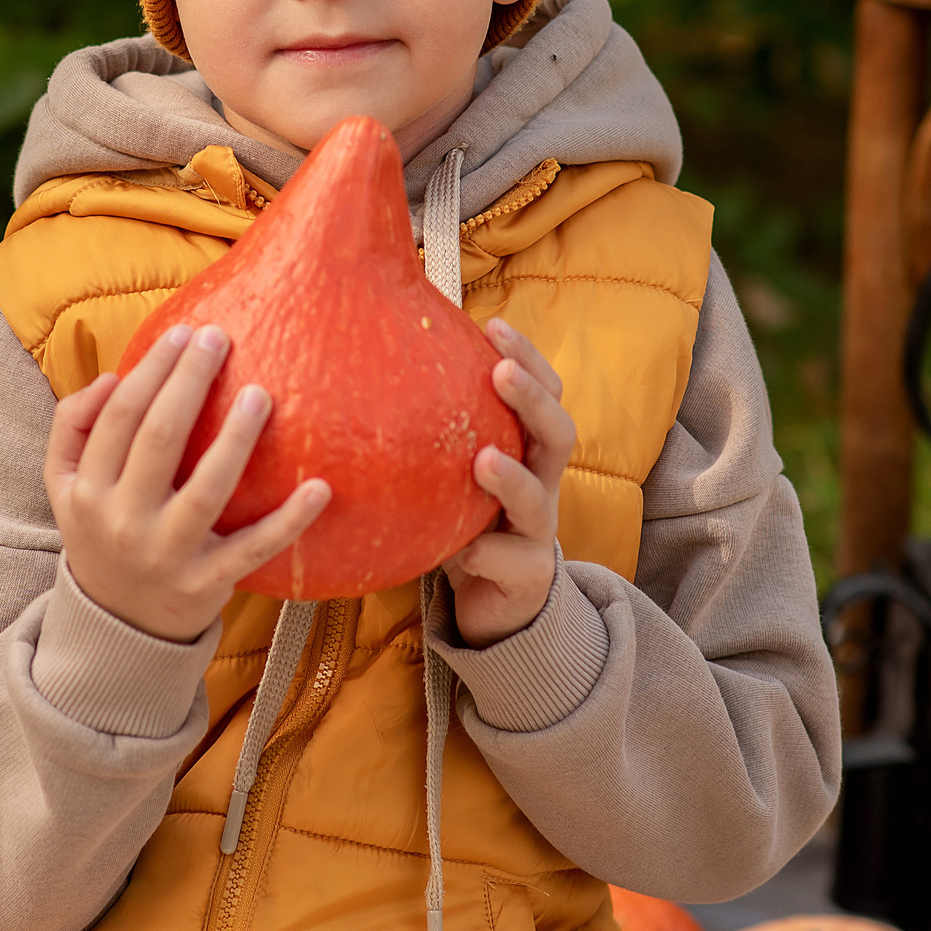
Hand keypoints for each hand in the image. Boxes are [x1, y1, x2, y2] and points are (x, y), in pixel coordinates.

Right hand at [44, 323, 331, 642]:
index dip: (151, 371)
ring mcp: (167, 555)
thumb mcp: (64, 484)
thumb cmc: (100, 530)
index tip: (183, 334)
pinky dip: (289, 521)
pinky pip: (254, 549)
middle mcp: (123, 522)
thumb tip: (111, 377)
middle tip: (219, 339)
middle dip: (189, 382)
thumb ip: (72, 425)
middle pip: (158, 440)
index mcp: (88, 491)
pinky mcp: (208, 583)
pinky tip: (319, 487)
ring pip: (207, 490)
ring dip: (236, 439)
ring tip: (261, 394)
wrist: (117, 624)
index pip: (119, 417)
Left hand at [442, 318, 575, 645]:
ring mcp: (538, 532)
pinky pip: (510, 561)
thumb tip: (371, 370)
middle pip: (558, 434)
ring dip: (512, 478)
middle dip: (531, 399)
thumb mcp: (456, 476)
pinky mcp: (528, 576)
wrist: (495, 604)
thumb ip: (438, 435)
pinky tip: (465, 550)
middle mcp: (543, 486)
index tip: (494, 326)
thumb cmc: (469, 523)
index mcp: (529, 453)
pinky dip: (486, 552)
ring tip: (484, 459)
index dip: (528, 359)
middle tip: (500, 372)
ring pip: (538, 500)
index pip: (544, 394)